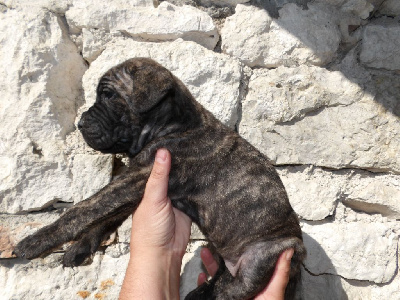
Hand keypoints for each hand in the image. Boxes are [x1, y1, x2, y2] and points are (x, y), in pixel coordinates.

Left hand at [119, 149, 191, 299]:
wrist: (163, 255)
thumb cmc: (149, 231)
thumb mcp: (152, 200)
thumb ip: (158, 177)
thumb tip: (162, 153)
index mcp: (148, 188)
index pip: (155, 166)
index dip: (162, 154)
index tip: (172, 137)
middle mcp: (161, 192)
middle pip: (171, 172)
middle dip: (179, 161)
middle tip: (190, 142)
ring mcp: (175, 199)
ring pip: (183, 181)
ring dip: (189, 172)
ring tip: (199, 153)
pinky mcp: (187, 207)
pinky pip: (194, 193)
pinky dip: (198, 185)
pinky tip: (205, 173)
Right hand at [197, 248, 293, 299]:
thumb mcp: (275, 292)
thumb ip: (280, 273)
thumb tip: (289, 249)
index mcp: (252, 281)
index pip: (243, 263)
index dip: (237, 251)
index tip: (233, 238)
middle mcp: (238, 286)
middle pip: (226, 268)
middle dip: (218, 256)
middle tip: (212, 244)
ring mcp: (228, 294)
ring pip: (215, 276)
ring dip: (209, 264)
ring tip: (204, 252)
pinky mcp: (219, 298)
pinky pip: (207, 291)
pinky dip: (203, 284)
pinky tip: (201, 276)